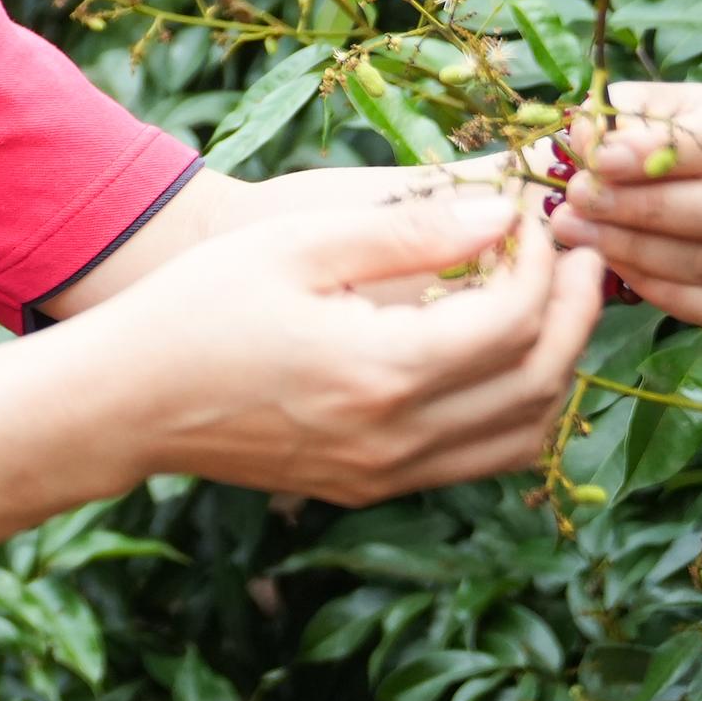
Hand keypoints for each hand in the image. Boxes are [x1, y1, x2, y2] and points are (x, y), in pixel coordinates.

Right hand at [89, 184, 605, 505]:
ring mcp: (387, 473)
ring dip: (555, 368)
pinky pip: (478, 459)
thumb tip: (502, 214)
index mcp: (382, 371)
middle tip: (575, 256)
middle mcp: (397, 438)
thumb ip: (409, 230)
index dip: (539, 261)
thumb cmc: (197, 307)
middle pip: (539, 383)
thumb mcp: (297, 244)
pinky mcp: (372, 486)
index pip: (514, 320)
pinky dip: (512, 408)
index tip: (527, 214)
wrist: (126, 402)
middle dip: (573, 313)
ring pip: (523, 435)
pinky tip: (495, 355)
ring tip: (548, 304)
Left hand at [549, 80, 701, 331]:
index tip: (599, 161)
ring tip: (577, 231)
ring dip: (637, 251)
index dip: (660, 154)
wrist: (692, 177)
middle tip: (580, 201)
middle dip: (645, 210)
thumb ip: (621, 117)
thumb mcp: (650, 107)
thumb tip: (590, 141)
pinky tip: (612, 264)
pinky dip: (658, 290)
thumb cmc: (670, 135)